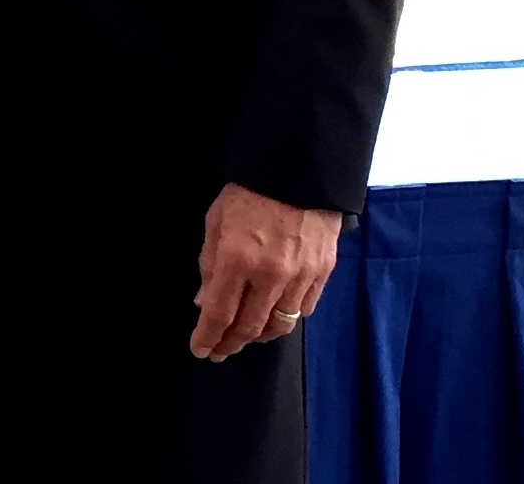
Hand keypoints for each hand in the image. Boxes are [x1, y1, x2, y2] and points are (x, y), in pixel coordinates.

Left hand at [188, 182, 340, 360]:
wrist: (298, 172)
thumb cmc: (248, 193)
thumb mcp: (215, 222)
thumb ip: (209, 265)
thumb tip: (203, 301)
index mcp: (238, 259)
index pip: (220, 313)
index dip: (208, 336)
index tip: (200, 349)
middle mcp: (271, 275)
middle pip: (250, 327)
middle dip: (231, 343)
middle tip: (219, 350)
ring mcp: (301, 276)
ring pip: (280, 324)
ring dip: (259, 336)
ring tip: (244, 338)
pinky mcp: (323, 273)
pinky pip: (304, 309)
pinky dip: (286, 318)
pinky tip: (274, 317)